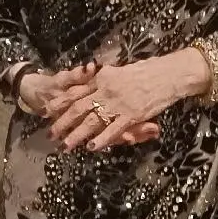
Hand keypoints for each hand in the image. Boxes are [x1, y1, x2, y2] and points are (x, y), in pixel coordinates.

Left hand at [48, 49, 208, 150]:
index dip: (61, 101)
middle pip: (80, 108)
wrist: (170, 74)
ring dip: (78, 135)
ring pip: (93, 121)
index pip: (77, 91)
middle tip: (50, 134)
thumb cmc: (149, 71)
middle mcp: (107, 89)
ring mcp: (119, 103)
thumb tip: (92, 79)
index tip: (47, 110)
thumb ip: (106, 78)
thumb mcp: (122, 70)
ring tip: (65, 146)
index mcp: (104, 77)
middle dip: (63, 122)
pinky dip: (102, 139)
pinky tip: (92, 147)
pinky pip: (114, 129)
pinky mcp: (132, 114)